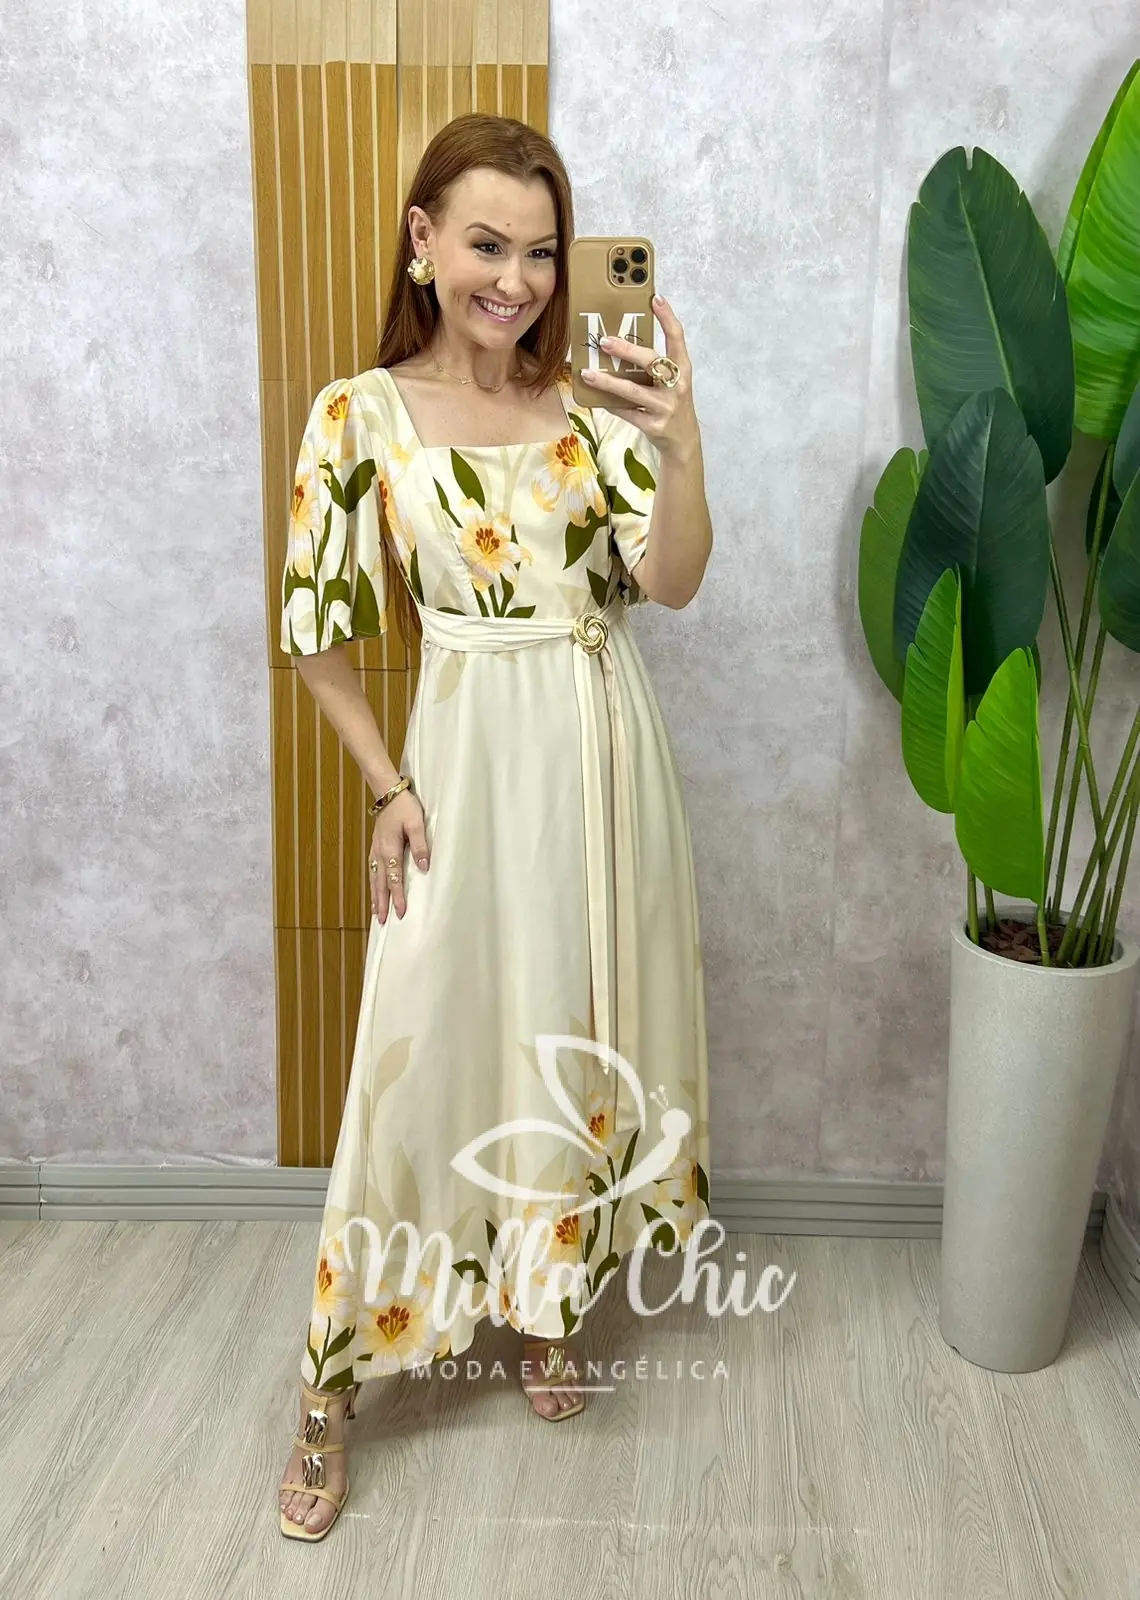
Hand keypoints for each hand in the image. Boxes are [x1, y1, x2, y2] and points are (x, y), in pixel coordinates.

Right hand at [371, 791, 429, 922]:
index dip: (398, 897)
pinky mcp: (375, 846)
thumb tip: (424, 868)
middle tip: (383, 922)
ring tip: (376, 912)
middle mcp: (380, 853)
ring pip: (374, 879)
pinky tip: (374, 889)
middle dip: (382, 903)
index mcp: (390, 850)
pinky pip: (372, 870)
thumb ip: (420, 846)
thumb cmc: (404, 807)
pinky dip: (372, 884)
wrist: (388, 792)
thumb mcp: (417, 824)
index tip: (401, 913)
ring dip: (375, 896)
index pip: (394, 880)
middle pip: (380, 884)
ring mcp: (375, 850)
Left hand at [581, 293, 699, 459]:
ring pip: (633, 391)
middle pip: (652, 362)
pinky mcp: (653, 425)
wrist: (683, 440)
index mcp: (683, 369)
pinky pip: (627, 413)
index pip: (677, 338)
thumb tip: (621, 345)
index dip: (667, 317)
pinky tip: (596, 398)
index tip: (655, 298)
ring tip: (588, 373)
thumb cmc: (672, 403)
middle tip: (604, 341)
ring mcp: (665, 407)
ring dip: (608, 382)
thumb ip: (654, 365)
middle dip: (627, 350)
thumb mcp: (671, 382)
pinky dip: (610, 404)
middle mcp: (677, 386)